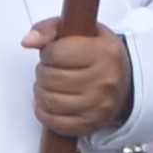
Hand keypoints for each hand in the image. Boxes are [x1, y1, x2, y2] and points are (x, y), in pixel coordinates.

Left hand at [19, 21, 132, 137]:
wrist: (124, 81)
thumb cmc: (97, 54)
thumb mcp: (80, 31)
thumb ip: (49, 28)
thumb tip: (28, 41)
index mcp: (104, 52)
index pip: (55, 53)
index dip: (48, 53)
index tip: (55, 54)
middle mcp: (106, 79)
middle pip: (50, 78)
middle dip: (43, 73)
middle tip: (52, 70)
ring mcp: (100, 104)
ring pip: (49, 100)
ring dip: (41, 92)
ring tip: (50, 85)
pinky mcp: (92, 124)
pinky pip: (55, 122)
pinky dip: (44, 112)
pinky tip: (50, 103)